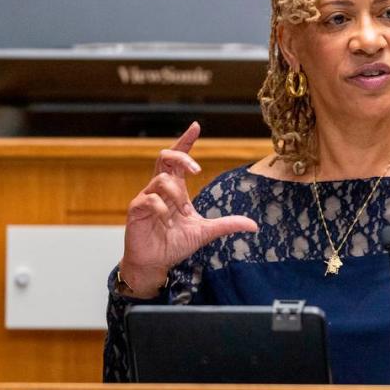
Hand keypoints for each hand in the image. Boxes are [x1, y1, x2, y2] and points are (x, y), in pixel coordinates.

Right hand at [119, 122, 257, 296]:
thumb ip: (227, 225)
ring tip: (185, 211)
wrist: (155, 264)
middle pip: (165, 157)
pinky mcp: (136, 210)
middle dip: (182, 157)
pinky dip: (162, 208)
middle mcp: (160, 189)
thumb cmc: (175, 244)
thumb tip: (254, 226)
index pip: (178, 158)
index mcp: (175, 188)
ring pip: (160, 179)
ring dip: (176, 194)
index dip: (186, 141)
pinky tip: (168, 220)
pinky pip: (148, 199)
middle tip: (198, 170)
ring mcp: (146, 198)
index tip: (196, 126)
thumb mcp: (206, 232)